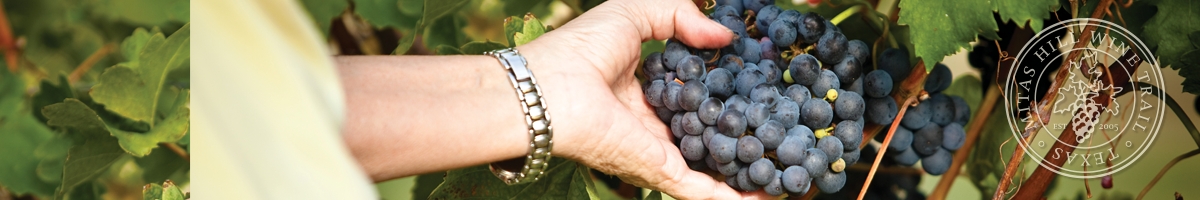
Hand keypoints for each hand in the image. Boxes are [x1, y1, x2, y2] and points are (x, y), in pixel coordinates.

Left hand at [514, 0, 768, 198]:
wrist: (546, 92)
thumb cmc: (578, 50)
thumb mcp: (634, 14)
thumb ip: (680, 16)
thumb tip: (725, 36)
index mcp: (646, 90)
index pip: (697, 94)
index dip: (729, 89)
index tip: (763, 83)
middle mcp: (656, 124)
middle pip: (709, 133)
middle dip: (745, 134)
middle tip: (789, 130)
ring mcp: (660, 151)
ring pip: (713, 168)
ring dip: (750, 171)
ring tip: (794, 172)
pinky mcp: (661, 172)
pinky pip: (705, 192)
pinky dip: (738, 199)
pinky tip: (772, 197)